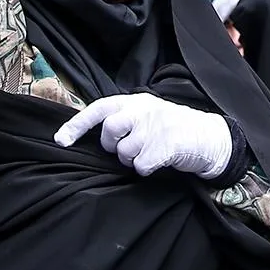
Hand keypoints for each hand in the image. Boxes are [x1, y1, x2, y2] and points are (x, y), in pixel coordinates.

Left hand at [52, 92, 233, 178]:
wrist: (209, 136)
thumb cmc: (172, 126)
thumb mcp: (147, 113)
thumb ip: (123, 117)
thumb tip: (92, 134)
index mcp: (135, 101)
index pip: (99, 108)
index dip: (77, 125)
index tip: (60, 140)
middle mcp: (143, 110)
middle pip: (109, 131)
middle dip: (113, 145)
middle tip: (128, 147)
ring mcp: (154, 127)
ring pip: (124, 152)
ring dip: (132, 160)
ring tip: (149, 152)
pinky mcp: (165, 145)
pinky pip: (140, 166)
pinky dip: (147, 169)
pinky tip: (159, 161)